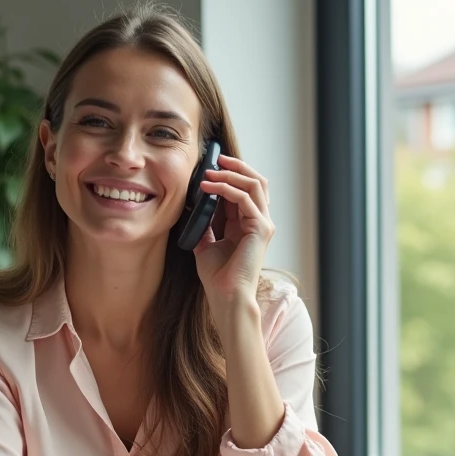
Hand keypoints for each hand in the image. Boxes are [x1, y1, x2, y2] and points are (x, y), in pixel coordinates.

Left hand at [193, 154, 273, 312]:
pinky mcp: (261, 229)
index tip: (208, 166)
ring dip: (231, 175)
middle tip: (216, 159)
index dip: (227, 175)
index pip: (243, 190)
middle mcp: (258, 221)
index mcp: (247, 223)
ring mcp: (263, 224)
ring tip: (209, 172)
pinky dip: (227, 189)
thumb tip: (191, 204)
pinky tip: (209, 188)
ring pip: (255, 185)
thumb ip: (203, 224)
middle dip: (236, 167)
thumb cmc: (217, 276)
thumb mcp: (204, 243)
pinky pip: (246, 199)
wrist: (226, 297)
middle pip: (255, 181)